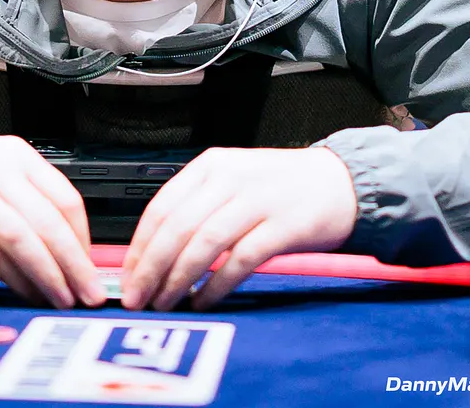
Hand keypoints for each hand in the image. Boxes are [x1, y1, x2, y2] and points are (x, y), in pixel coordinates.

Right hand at [0, 130, 104, 307]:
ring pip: (24, 242)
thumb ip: (25, 191)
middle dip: (76, 264)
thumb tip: (62, 239)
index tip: (90, 263)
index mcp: (15, 155)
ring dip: (49, 277)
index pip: (65, 199)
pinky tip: (27, 292)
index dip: (83, 238)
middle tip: (90, 292)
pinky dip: (15, 279)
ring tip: (63, 298)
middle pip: (50, 225)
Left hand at [121, 146, 356, 310]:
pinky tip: (204, 301)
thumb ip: (198, 206)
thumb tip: (154, 252)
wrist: (342, 183)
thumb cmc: (282, 188)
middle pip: (178, 228)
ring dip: (178, 279)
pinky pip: (240, 260)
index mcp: (211, 166)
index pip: (161, 207)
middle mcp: (231, 179)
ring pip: (204, 244)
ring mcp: (258, 201)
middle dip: (151, 268)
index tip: (128, 277)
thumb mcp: (234, 181)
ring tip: (165, 303)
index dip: (140, 247)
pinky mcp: (283, 226)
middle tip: (137, 298)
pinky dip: (217, 285)